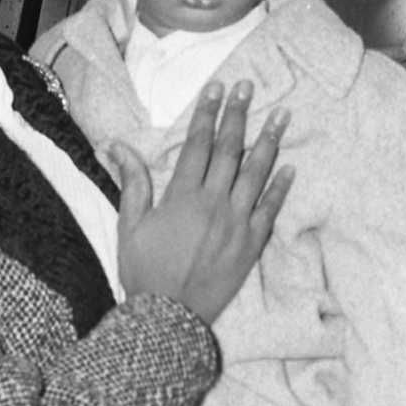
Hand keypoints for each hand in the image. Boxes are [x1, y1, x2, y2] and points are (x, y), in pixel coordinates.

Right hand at [115, 81, 290, 325]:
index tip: (215, 88)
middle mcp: (213, 204)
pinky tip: (290, 167)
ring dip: (269, 141)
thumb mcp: (130, 225)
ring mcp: (236, 224)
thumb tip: (116, 144)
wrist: (169, 317)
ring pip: (256, 174)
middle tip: (247, 88)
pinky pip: (270, 210)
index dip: (206, 113)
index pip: (197, 144)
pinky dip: (281, 188)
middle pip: (228, 150)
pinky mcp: (251, 246)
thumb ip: (132, 182)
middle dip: (237, 115)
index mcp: (182, 196)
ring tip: (281, 115)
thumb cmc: (145, 272)